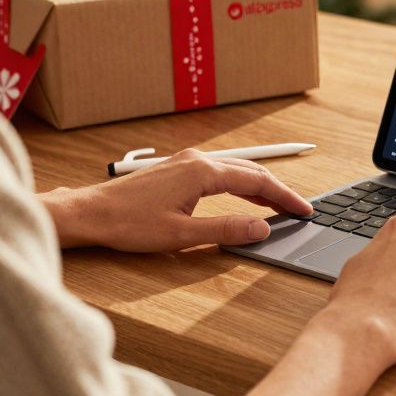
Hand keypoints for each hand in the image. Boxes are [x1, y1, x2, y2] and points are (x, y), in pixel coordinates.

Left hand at [41, 149, 312, 251]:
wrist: (90, 213)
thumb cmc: (129, 225)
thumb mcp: (182, 235)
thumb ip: (225, 230)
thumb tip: (261, 228)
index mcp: (203, 173)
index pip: (258, 183)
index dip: (285, 198)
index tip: (304, 211)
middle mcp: (198, 160)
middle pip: (251, 171)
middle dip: (278, 190)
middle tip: (298, 210)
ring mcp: (185, 162)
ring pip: (236, 169)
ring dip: (260, 185)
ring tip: (278, 204)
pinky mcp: (176, 169)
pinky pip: (220, 171)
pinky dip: (240, 182)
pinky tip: (242, 195)